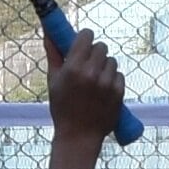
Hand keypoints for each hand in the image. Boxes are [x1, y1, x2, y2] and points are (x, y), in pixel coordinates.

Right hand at [44, 33, 127, 147]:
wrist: (79, 136)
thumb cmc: (62, 108)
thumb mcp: (53, 81)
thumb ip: (53, 54)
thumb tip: (49, 33)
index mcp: (73, 68)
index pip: (87, 36)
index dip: (85, 39)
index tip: (82, 45)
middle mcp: (92, 73)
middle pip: (101, 46)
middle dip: (95, 53)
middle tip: (88, 65)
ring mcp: (107, 83)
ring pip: (111, 60)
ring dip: (104, 67)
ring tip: (95, 81)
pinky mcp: (119, 92)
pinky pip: (119, 74)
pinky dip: (112, 80)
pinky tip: (103, 91)